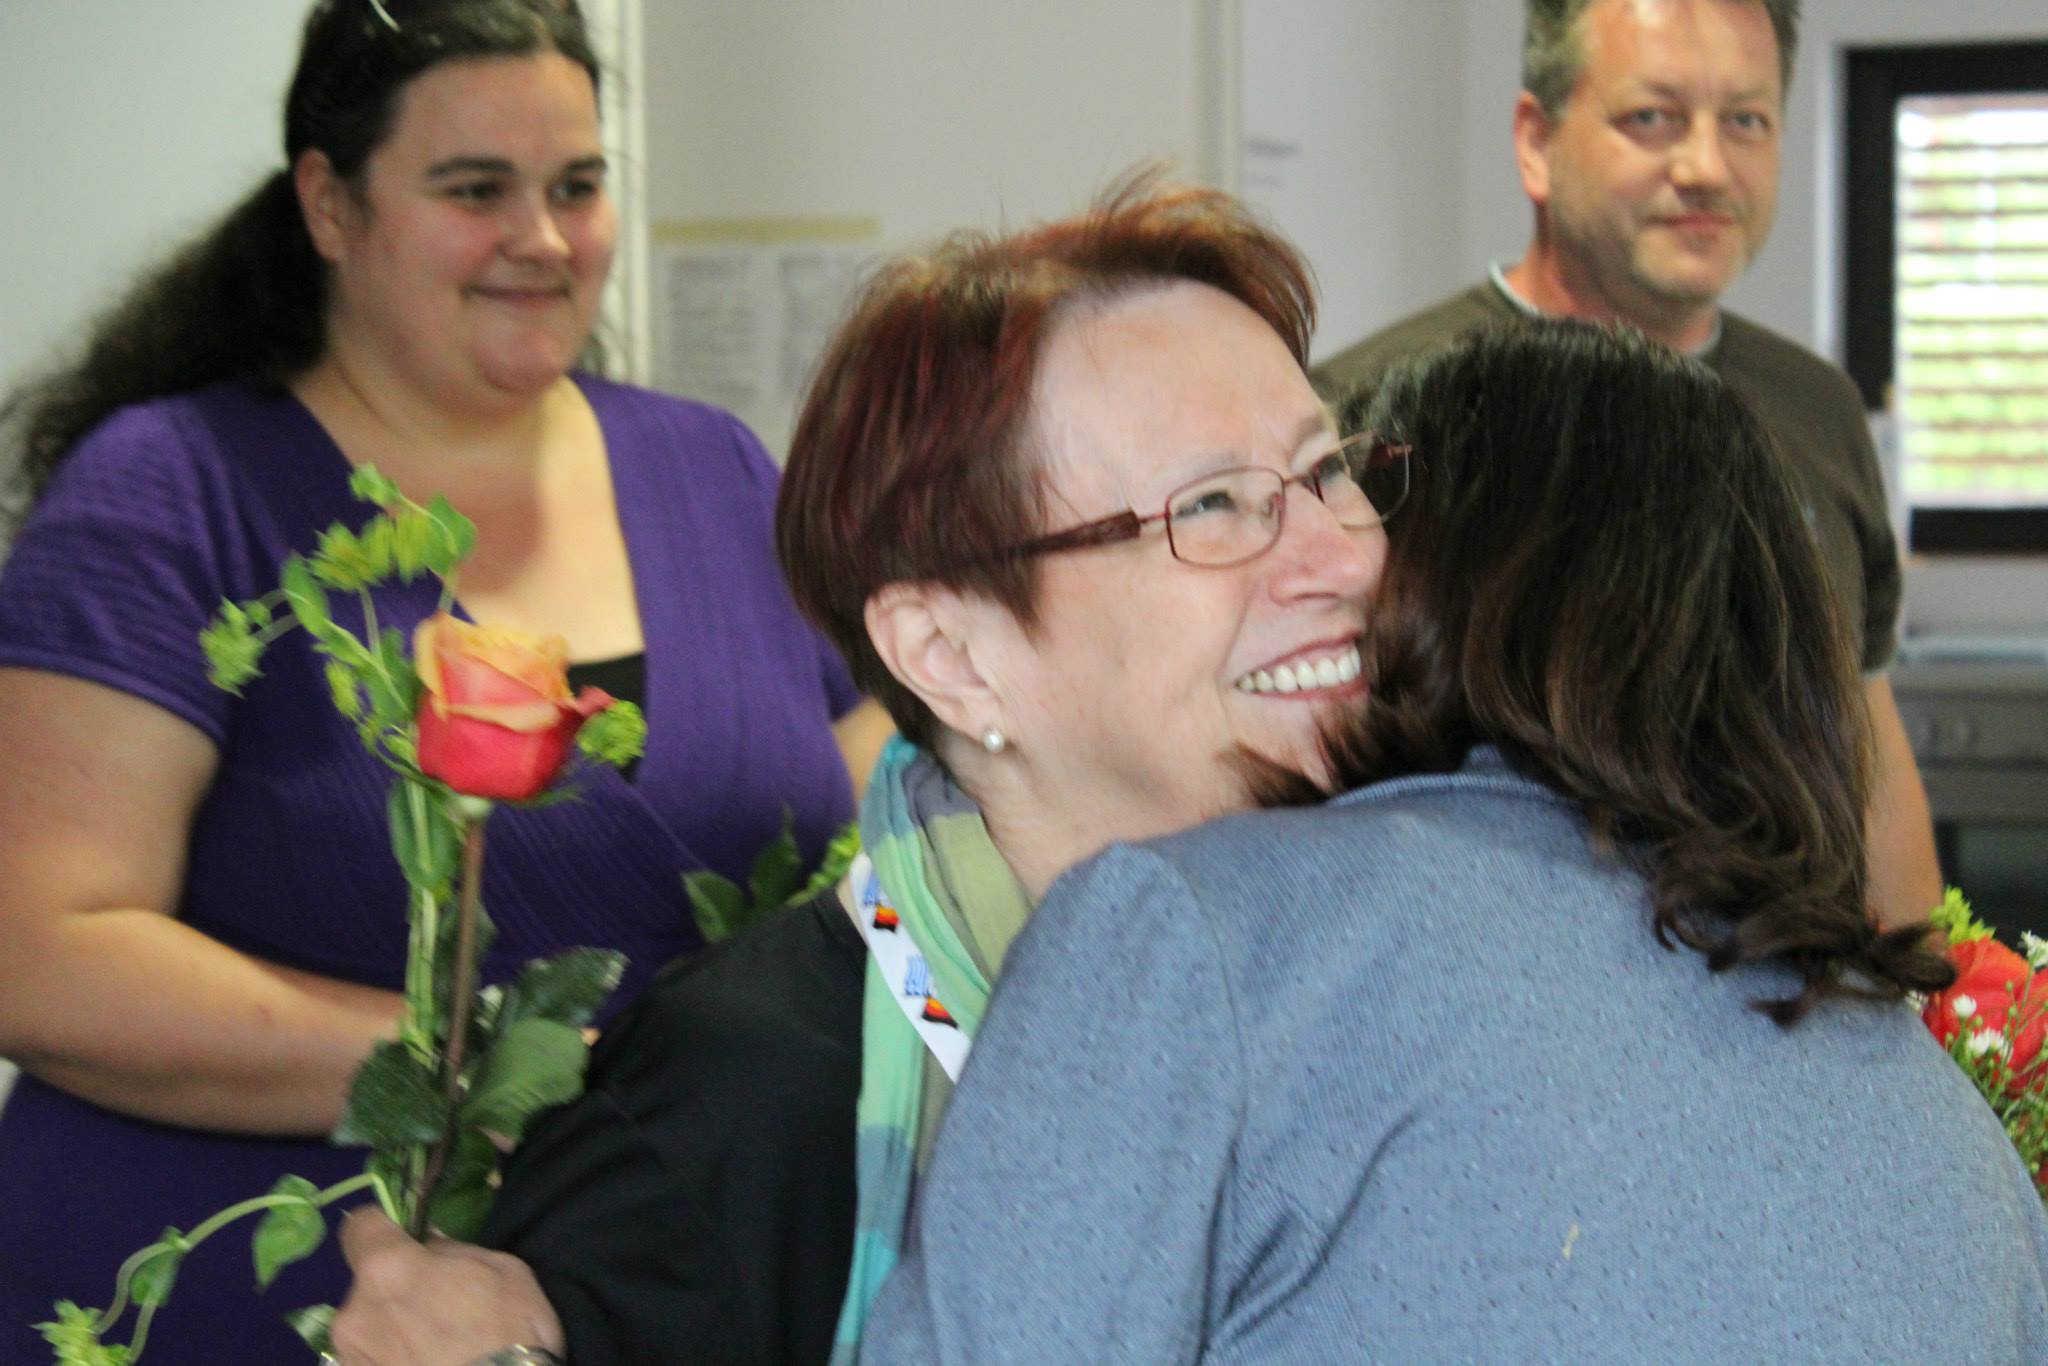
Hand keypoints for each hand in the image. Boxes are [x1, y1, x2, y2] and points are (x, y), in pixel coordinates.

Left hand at [329, 1208, 565, 1365]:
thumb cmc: (509, 1335)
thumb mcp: (504, 1271)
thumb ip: (453, 1252)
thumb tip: (429, 1250)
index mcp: (388, 1269)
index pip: (360, 1227)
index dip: (382, 1229)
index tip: (407, 1240)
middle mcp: (355, 1311)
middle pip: (368, 1283)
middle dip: (397, 1289)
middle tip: (438, 1307)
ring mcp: (351, 1357)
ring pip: (368, 1326)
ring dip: (393, 1329)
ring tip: (435, 1350)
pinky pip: (373, 1361)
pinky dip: (394, 1361)